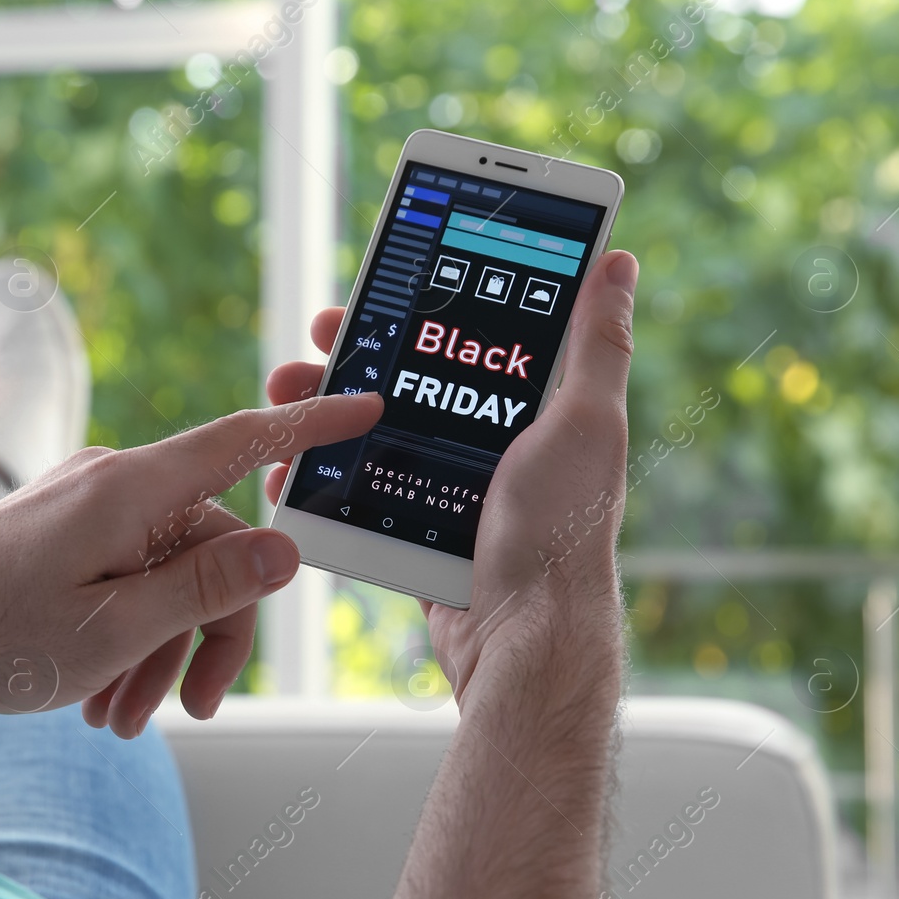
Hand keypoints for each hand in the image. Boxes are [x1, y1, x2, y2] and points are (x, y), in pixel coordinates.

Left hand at [0, 394, 383, 736]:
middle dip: (210, 632)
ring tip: (124, 722)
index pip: (241, 441)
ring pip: (168, 570)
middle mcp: (112, 483)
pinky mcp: (66, 532)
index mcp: (128, 489)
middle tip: (194, 710)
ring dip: (162, 650)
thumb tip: (287, 548)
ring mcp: (86, 506)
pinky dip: (129, 636)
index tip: (367, 407)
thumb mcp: (114, 629)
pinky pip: (128, 574)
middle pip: (211, 543)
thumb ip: (207, 587)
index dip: (310, 426)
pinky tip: (102, 701)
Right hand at [265, 251, 638, 704]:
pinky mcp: (417, 535)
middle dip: (353, 359)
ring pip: (374, 437)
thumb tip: (616, 261)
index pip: (467, 338)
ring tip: (282, 400)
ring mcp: (450, 491)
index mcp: (532, 412)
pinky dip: (322, 480)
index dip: (418, 307)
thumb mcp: (586, 421)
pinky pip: (361, 497)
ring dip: (322, 415)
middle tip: (314, 344)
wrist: (520, 637)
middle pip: (408, 383)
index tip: (373, 287)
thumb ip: (596, 343)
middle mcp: (490, 446)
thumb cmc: (561, 529)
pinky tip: (289, 468)